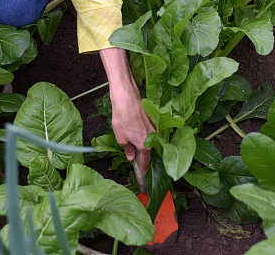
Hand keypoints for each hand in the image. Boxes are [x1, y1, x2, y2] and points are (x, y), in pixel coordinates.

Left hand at [99, 47, 154, 173]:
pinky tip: (133, 131)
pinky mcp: (151, 120)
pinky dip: (142, 134)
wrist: (126, 99)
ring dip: (142, 143)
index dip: (144, 169)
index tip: (144, 176)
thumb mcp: (121, 138)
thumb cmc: (123, 119)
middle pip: (149, 150)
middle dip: (143, 156)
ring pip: (148, 140)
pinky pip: (148, 131)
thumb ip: (128, 150)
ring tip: (132, 144)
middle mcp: (153, 137)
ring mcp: (153, 128)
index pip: (146, 161)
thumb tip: (131, 157)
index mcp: (145, 145)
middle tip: (135, 160)